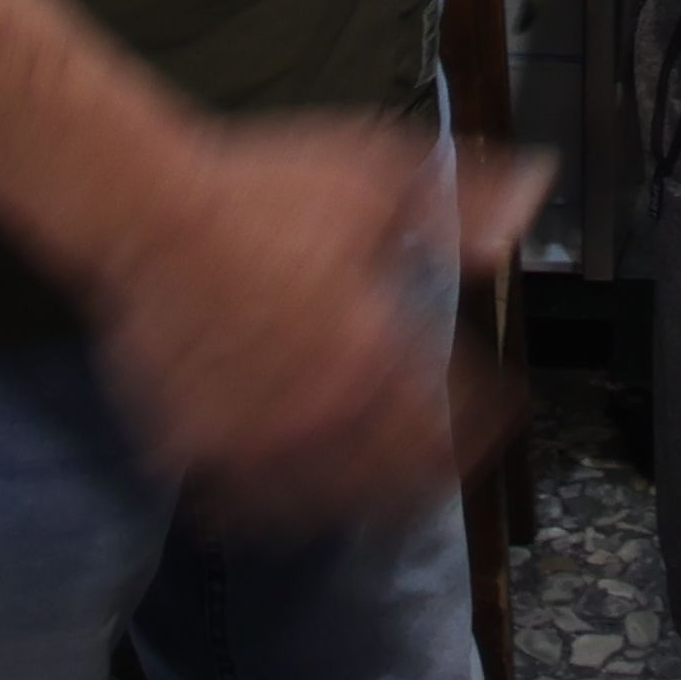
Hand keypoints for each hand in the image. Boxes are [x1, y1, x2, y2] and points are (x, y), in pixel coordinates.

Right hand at [87, 115, 549, 530]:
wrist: (146, 208)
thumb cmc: (261, 186)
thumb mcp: (380, 172)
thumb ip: (465, 199)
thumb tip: (533, 203)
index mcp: (376, 352)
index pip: (457, 414)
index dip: (491, 419)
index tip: (502, 414)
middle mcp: (322, 412)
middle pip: (400, 479)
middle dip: (437, 473)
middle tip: (450, 467)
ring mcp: (255, 438)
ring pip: (329, 505)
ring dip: (364, 501)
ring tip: (380, 497)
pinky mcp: (195, 448)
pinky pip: (245, 503)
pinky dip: (273, 507)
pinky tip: (286, 497)